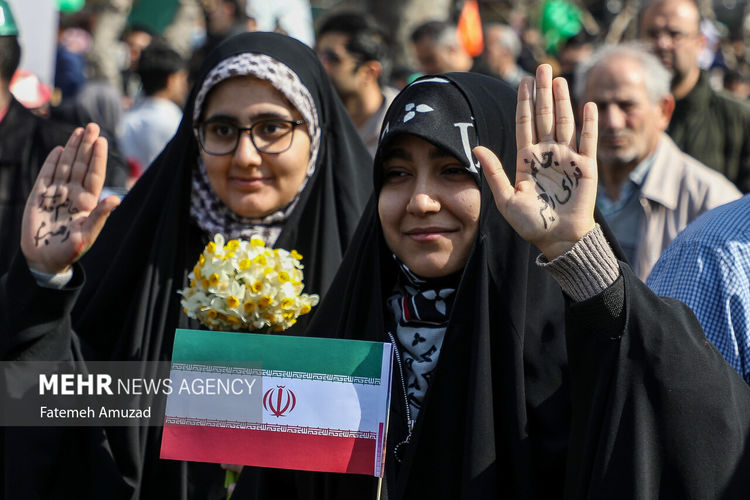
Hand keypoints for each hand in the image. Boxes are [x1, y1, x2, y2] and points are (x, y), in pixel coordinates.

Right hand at [20, 123, 120, 274]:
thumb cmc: (70, 250)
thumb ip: (100, 216)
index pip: (95, 175)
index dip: (98, 158)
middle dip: (87, 146)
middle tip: (92, 126)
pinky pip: (47, 174)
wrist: (45, 259)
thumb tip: (116, 199)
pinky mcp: (40, 196)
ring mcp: (57, 193)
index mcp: (88, 202)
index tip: (102, 140)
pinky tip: (61, 149)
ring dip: (73, 149)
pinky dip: (53, 162)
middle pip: (82, 165)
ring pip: (66, 166)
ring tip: (79, 131)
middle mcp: (74, 194)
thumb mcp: (87, 234)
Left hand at [475, 64, 597, 259]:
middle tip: (542, 68)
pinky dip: (588, 123)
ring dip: (562, 101)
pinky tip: (586, 104)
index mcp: (527, 160)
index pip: (524, 125)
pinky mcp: (585, 167)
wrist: (557, 239)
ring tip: (558, 79)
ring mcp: (567, 159)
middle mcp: (547, 154)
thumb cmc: (531, 223)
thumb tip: (477, 148)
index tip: (523, 81)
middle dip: (543, 93)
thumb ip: (494, 172)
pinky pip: (587, 141)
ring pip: (564, 123)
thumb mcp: (507, 199)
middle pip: (544, 117)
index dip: (524, 103)